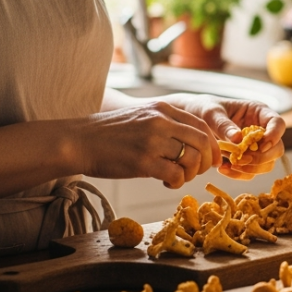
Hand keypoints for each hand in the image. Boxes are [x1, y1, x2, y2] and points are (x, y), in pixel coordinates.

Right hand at [77, 100, 218, 188]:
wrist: (79, 140)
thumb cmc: (110, 133)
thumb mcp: (142, 118)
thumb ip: (166, 125)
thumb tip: (193, 145)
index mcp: (162, 109)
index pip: (201, 125)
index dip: (212, 145)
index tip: (212, 160)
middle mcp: (161, 121)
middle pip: (202, 142)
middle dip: (206, 161)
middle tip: (197, 172)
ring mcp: (152, 141)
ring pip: (191, 159)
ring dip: (189, 174)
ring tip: (177, 177)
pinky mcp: (143, 161)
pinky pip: (175, 174)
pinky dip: (176, 182)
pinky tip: (166, 182)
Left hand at [167, 94, 285, 180]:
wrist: (192, 120)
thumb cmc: (204, 110)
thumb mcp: (211, 113)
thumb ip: (224, 124)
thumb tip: (238, 138)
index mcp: (258, 112)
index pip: (278, 123)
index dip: (274, 136)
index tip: (261, 145)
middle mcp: (261, 130)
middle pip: (277, 148)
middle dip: (262, 157)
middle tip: (241, 159)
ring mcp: (256, 146)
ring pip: (267, 164)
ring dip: (251, 168)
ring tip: (230, 165)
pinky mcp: (246, 159)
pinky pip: (251, 172)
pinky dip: (239, 174)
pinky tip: (223, 169)